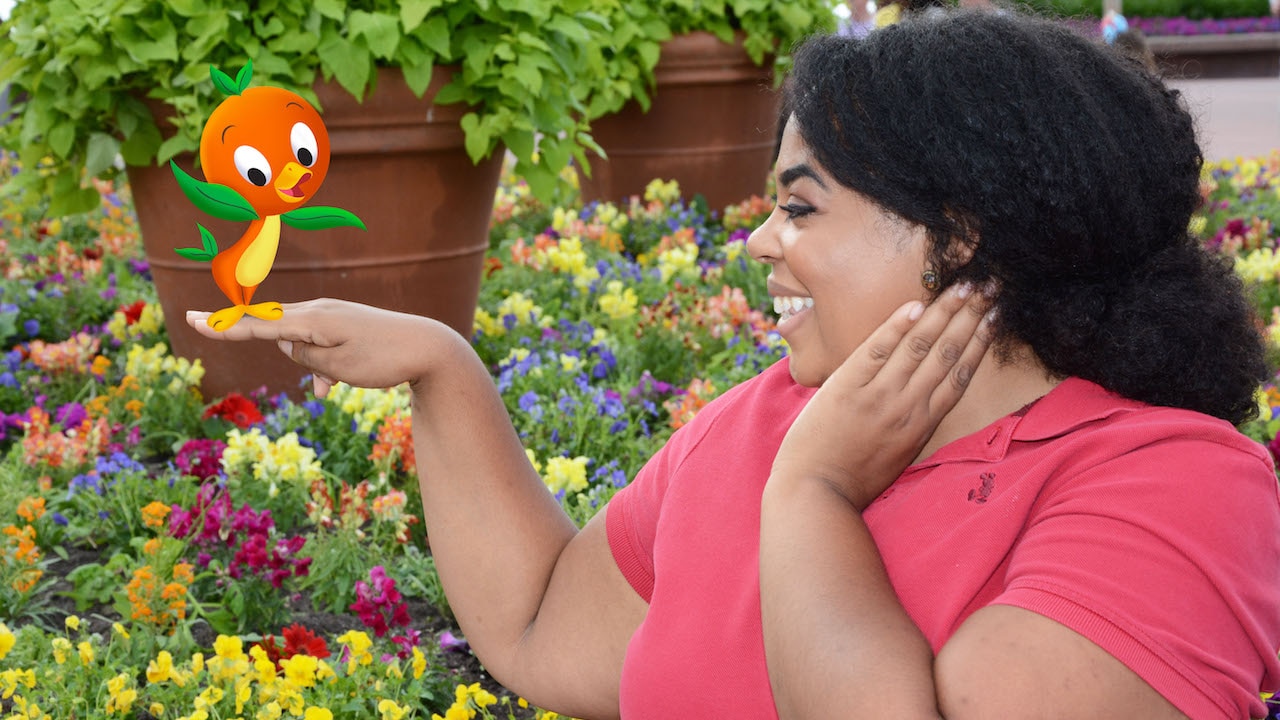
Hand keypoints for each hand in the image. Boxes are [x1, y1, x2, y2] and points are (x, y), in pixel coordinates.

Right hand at [186, 298, 451, 397]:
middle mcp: (319, 310)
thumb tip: (289, 344)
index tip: (190, 320)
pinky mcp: (345, 323)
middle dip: (263, 343)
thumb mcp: (338, 365)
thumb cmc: (383, 359)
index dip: (223, 325)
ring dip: (307, 365)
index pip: (258, 323)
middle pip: (275, 328)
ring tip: (332, 385)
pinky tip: (332, 386)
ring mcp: (333, 315)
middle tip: (220, 330)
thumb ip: (305, 355)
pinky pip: (317, 344)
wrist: (429, 348)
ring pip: (299, 342)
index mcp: (313, 319)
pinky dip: (320, 365)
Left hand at [770, 283, 995, 508]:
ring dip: (944, 312)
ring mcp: (878, 395)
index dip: (980, 342)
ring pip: (919, 346)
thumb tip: (925, 399)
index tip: (996, 316)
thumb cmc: (853, 480)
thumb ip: (912, 425)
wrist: (814, 493)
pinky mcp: (847, 386)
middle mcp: (906, 407)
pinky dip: (897, 325)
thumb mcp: (897, 457)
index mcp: (922, 425)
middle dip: (971, 316)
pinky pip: (877, 349)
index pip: (959, 375)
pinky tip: (916, 304)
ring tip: (964, 285)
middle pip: (947, 353)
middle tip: (990, 286)